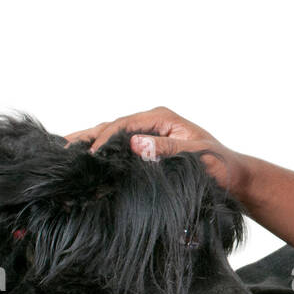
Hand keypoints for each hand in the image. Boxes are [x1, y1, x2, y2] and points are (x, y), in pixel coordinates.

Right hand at [64, 106, 244, 193]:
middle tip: (59, 149)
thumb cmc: (219, 166)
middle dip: (86, 138)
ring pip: (111, 135)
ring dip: (88, 143)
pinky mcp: (147, 146)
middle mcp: (152, 122)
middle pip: (111, 126)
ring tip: (61, 151)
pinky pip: (118, 146)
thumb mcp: (196, 157)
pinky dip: (100, 151)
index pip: (123, 125)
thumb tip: (136, 143)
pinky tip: (83, 158)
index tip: (90, 157)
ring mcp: (148, 133)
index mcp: (162, 118)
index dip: (104, 141)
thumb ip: (167, 150)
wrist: (233, 175)